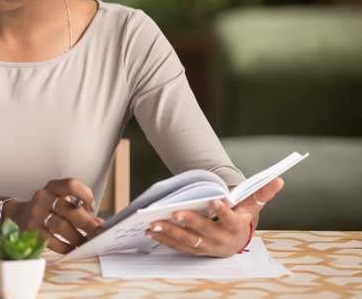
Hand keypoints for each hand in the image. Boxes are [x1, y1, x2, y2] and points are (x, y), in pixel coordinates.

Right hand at [4, 178, 104, 253]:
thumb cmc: (46, 208)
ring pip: (60, 226)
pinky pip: (50, 240)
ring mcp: (35, 214)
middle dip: (86, 222)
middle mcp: (43, 197)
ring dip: (76, 237)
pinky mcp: (31, 230)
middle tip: (98, 232)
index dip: (84, 194)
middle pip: (68, 209)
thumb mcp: (59, 201)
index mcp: (52, 187)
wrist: (17, 215)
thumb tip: (98, 223)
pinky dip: (64, 246)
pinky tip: (71, 248)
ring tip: (85, 243)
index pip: (70, 185)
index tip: (91, 207)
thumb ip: (78, 209)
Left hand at [145, 177, 283, 256]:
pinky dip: (164, 239)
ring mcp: (206, 247)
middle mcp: (221, 241)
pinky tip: (151, 231)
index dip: (223, 210)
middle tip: (175, 212)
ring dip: (170, 233)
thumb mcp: (251, 206)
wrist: (235, 241)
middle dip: (189, 222)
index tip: (214, 200)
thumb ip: (262, 193)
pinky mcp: (194, 250)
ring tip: (155, 223)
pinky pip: (177, 246)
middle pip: (204, 231)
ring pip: (188, 241)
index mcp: (236, 228)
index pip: (230, 219)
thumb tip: (279, 179)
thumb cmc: (241, 218)